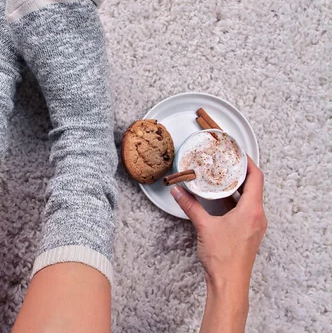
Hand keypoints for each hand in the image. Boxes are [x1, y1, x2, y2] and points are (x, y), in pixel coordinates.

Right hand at [170, 157, 266, 331]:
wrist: (229, 283)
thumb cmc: (223, 258)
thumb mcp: (204, 226)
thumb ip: (190, 206)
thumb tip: (178, 192)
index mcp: (252, 211)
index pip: (256, 178)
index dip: (248, 162)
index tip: (238, 153)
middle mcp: (258, 216)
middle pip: (254, 186)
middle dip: (240, 173)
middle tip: (227, 162)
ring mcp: (255, 226)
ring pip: (250, 199)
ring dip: (237, 188)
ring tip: (222, 177)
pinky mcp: (249, 233)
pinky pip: (246, 210)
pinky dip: (235, 201)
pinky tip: (221, 200)